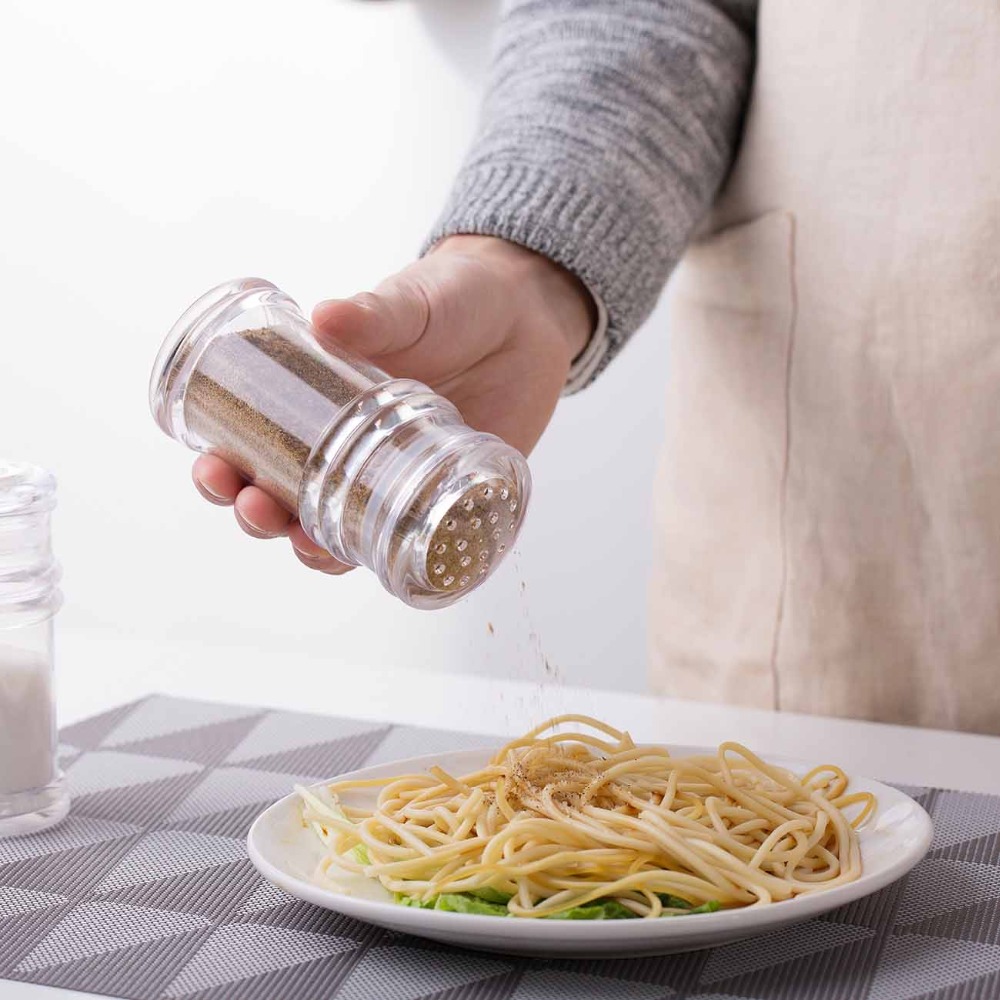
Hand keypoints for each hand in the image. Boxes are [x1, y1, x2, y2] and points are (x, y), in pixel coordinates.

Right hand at [192, 236, 594, 572]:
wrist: (525, 314)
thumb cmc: (454, 302)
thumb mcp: (409, 304)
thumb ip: (374, 314)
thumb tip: (326, 316)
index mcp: (322, 406)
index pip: (256, 449)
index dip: (226, 470)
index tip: (212, 469)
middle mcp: (352, 450)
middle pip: (287, 502)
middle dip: (259, 515)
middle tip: (254, 507)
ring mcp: (399, 477)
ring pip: (341, 532)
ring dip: (313, 548)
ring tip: (306, 544)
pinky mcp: (449, 494)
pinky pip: (416, 539)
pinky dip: (395, 561)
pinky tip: (384, 569)